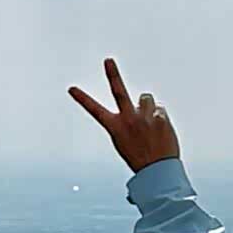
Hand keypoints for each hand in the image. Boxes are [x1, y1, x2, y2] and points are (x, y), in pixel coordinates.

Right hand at [68, 56, 180, 171]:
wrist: (159, 171)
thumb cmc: (141, 159)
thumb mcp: (126, 142)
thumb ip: (129, 121)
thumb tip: (138, 104)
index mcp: (115, 128)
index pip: (94, 110)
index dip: (82, 99)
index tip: (72, 88)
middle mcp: (128, 119)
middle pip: (119, 91)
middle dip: (112, 74)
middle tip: (108, 61)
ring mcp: (144, 116)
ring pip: (145, 98)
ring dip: (147, 106)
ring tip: (150, 123)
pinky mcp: (160, 117)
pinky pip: (159, 109)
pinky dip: (160, 118)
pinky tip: (160, 131)